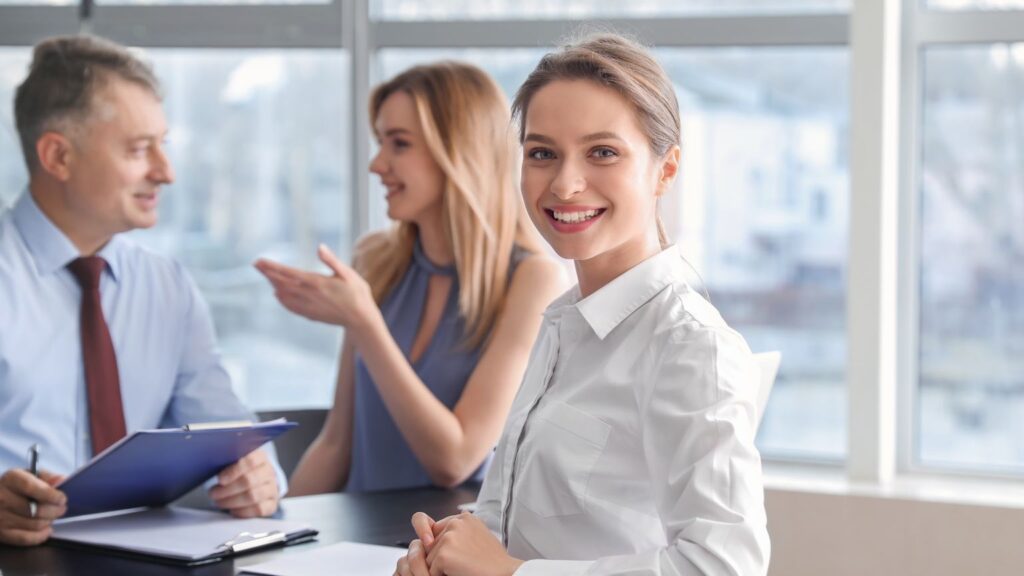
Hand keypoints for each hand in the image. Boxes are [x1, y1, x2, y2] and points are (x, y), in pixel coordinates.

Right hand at [0, 468, 65, 545]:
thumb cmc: (17, 486)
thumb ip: (47, 477)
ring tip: (52, 516)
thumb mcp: (30, 475)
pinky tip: (47, 529)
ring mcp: (0, 517)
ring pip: (33, 525)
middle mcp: (2, 498)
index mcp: (11, 479)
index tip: (62, 499)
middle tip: (61, 508)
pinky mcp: (1, 533)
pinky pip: (25, 538)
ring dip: (48, 522)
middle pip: (35, 510)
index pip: (31, 488)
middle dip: (54, 510)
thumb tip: (61, 480)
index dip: (50, 495)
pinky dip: (40, 536)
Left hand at [208, 450, 278, 517]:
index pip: (251, 461)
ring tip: (219, 501)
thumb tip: (212, 463)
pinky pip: (258, 510)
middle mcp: (269, 472)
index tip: (220, 479)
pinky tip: (232, 509)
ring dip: (232, 501)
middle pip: (249, 481)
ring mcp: (272, 488)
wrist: (259, 480)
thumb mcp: (235, 460)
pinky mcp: (272, 504)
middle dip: (227, 489)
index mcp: (260, 457)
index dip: (234, 471)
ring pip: (253, 496)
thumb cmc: (241, 470)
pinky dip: (242, 511)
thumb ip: (227, 461)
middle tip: (213, 493)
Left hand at [254, 244, 379, 333]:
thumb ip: (331, 261)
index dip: (272, 267)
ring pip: (284, 295)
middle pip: (282, 283)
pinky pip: (291, 307)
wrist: (361, 319)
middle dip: (268, 273)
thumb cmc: (357, 294)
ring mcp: (308, 306)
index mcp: (316, 282)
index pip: (288, 273)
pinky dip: (282, 300)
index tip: (260, 261)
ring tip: (265, 276)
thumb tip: (319, 247)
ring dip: (273, 284)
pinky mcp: (311, 314)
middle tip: (255, 265)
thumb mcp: (347, 273)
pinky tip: (278, 295)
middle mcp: (309, 295)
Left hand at [399, 512, 521, 575]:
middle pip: (430, 545)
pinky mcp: (444, 554)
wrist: (505, 574)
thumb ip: (459, 532)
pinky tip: (460, 573)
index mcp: (464, 518)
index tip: (431, 545)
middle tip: (464, 562)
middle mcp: (456, 522)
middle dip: (439, 556)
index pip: (432, 526)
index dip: (428, 538)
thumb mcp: (477, 537)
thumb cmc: (493, 562)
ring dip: (440, 568)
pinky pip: (431, 570)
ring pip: (429, 558)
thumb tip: (439, 531)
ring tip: (463, 567)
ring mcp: (449, 538)